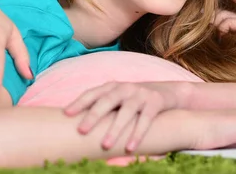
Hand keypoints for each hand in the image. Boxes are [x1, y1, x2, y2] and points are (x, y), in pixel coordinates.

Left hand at [64, 81, 191, 152]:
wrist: (168, 92)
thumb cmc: (135, 100)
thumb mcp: (119, 98)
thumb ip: (102, 105)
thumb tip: (73, 126)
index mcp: (113, 86)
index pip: (93, 93)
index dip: (80, 102)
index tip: (66, 114)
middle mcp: (126, 88)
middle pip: (108, 100)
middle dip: (94, 115)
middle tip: (82, 131)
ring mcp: (141, 94)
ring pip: (127, 111)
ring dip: (115, 129)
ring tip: (105, 145)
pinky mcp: (155, 102)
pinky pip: (146, 119)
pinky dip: (138, 133)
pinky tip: (130, 147)